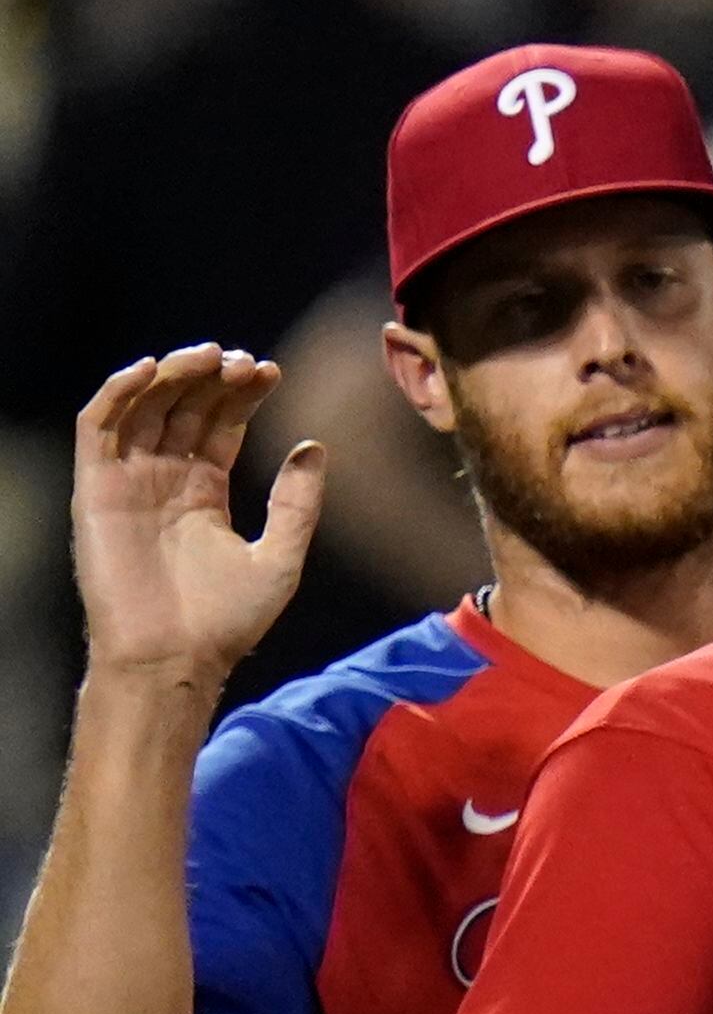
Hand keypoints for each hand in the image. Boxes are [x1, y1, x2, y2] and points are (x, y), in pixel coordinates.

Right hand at [71, 346, 320, 698]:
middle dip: (212, 378)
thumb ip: (297, 503)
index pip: (219, 425)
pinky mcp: (94, 487)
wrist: (175, 657)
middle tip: (244, 361)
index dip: (241, 396)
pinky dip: (118, 392)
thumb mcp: (279, 557)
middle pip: (184, 409)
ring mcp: (128, 480)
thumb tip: (316, 446)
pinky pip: (98, 427)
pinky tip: (150, 370)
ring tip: (208, 356)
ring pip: (144, 408)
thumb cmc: (226, 620)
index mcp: (204, 491)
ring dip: (171, 374)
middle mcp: (163, 479)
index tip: (271, 371)